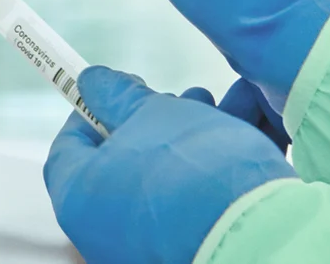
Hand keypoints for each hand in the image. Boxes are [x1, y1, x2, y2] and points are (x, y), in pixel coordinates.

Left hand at [44, 67, 296, 263]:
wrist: (260, 237)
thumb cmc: (193, 172)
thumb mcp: (152, 114)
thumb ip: (117, 95)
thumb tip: (93, 82)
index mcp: (80, 199)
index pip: (68, 147)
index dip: (89, 110)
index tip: (113, 89)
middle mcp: (108, 231)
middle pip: (125, 161)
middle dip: (159, 119)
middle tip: (182, 97)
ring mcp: (151, 245)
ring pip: (171, 177)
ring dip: (198, 134)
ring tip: (226, 103)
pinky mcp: (195, 249)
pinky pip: (200, 200)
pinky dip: (220, 165)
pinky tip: (250, 129)